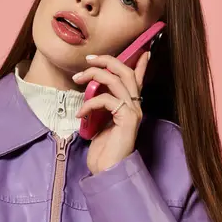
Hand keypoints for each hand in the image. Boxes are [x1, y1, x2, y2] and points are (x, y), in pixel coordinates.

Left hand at [72, 52, 149, 174]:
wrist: (108, 172)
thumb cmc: (104, 150)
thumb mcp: (101, 122)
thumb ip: (103, 106)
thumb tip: (92, 90)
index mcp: (130, 106)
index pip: (138, 79)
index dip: (140, 63)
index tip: (143, 50)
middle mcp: (135, 106)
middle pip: (126, 72)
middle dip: (107, 61)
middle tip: (89, 59)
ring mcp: (133, 112)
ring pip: (117, 80)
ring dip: (95, 75)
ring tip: (78, 79)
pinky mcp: (127, 119)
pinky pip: (107, 100)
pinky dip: (90, 102)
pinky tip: (81, 113)